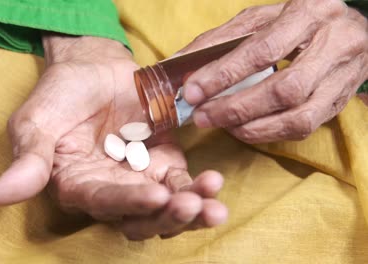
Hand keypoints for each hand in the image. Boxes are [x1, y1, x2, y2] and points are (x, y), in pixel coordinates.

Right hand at [0, 34, 227, 239]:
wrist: (94, 68)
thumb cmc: (60, 94)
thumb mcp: (36, 121)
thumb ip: (28, 160)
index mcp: (77, 186)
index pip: (103, 203)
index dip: (128, 204)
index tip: (154, 195)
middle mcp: (110, 191)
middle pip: (140, 219)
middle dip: (167, 217)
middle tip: (191, 205)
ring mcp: (140, 180)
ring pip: (166, 209)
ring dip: (191, 210)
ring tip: (212, 199)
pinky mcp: (164, 163)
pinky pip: (183, 183)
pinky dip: (200, 188)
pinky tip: (214, 183)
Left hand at [179, 0, 367, 142]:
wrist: (352, 30)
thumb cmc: (297, 22)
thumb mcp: (260, 19)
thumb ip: (220, 40)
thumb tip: (179, 63)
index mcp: (309, 14)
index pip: (262, 50)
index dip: (223, 74)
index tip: (192, 91)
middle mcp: (334, 45)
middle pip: (282, 90)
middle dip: (235, 108)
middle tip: (202, 116)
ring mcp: (341, 78)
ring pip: (297, 117)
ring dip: (251, 127)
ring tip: (220, 125)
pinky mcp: (340, 103)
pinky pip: (303, 128)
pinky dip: (267, 132)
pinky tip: (244, 128)